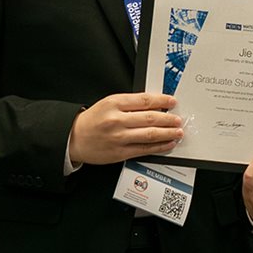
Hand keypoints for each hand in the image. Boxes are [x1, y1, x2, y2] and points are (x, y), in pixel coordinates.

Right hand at [67, 93, 181, 165]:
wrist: (74, 138)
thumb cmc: (92, 120)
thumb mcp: (108, 103)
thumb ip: (130, 104)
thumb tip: (154, 105)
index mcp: (114, 103)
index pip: (145, 100)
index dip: (162, 101)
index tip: (172, 102)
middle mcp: (117, 120)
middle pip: (150, 118)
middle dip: (169, 119)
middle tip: (178, 119)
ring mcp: (119, 137)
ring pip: (150, 134)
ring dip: (168, 133)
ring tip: (178, 132)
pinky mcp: (120, 153)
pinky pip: (145, 150)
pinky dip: (159, 147)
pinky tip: (168, 144)